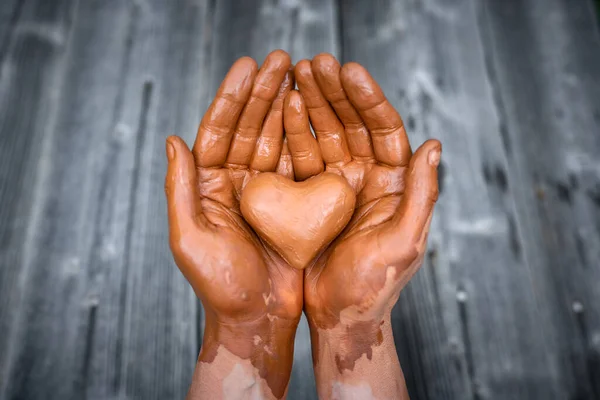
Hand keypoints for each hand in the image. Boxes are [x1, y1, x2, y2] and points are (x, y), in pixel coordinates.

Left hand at [165, 50, 300, 399]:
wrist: (257, 319)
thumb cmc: (220, 285)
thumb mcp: (190, 237)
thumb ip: (179, 187)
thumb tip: (171, 138)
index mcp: (206, 187)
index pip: (217, 131)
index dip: (232, 98)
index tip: (248, 65)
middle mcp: (234, 184)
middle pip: (248, 128)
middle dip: (263, 92)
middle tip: (281, 59)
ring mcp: (265, 193)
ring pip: (274, 139)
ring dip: (285, 107)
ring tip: (300, 74)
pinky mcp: (291, 205)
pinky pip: (298, 164)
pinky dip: (305, 138)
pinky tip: (314, 112)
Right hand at [288, 54, 440, 398]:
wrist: (340, 318)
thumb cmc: (374, 287)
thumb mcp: (404, 242)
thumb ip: (421, 193)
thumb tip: (434, 143)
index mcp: (395, 185)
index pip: (386, 131)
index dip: (368, 100)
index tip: (348, 72)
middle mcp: (369, 179)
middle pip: (354, 125)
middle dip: (335, 92)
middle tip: (315, 62)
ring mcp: (339, 185)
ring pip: (326, 134)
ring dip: (313, 104)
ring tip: (295, 74)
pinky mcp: (312, 197)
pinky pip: (303, 157)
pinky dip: (293, 132)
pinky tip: (283, 108)